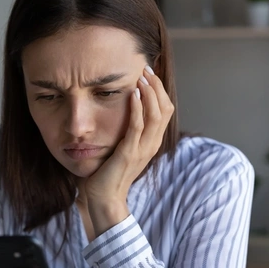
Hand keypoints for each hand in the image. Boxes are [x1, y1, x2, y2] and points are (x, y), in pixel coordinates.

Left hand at [84, 65, 173, 229]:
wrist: (103, 198)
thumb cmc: (108, 173)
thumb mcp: (122, 148)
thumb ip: (126, 132)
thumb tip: (122, 111)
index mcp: (152, 142)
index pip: (165, 111)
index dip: (160, 90)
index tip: (150, 74)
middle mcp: (152, 145)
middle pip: (165, 109)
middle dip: (157, 86)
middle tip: (146, 69)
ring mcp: (142, 149)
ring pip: (156, 115)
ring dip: (150, 93)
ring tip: (141, 77)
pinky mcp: (129, 153)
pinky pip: (138, 127)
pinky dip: (138, 108)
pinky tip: (133, 94)